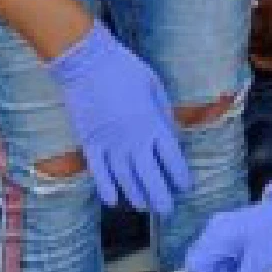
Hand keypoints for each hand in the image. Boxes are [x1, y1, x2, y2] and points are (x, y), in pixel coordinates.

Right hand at [46, 23, 191, 215]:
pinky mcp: (89, 144)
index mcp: (154, 124)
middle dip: (162, 199)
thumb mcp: (156, 87)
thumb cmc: (125, 69)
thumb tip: (172, 137)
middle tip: (167, 210)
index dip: (181, 177)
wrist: (86, 61)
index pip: (173, 160)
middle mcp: (133, 140)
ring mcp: (109, 144)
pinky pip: (99, 174)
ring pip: (126, 181)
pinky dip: (106, 190)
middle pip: (151, 179)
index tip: (185, 187)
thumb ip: (165, 115)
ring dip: (137, 197)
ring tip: (145, 207)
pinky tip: (114, 202)